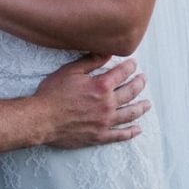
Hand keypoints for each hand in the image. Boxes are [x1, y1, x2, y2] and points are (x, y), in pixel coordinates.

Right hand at [35, 54, 150, 148]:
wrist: (42, 119)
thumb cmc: (53, 94)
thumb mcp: (70, 71)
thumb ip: (91, 62)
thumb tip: (108, 52)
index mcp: (101, 86)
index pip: (122, 73)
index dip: (130, 67)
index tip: (134, 64)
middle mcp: (107, 104)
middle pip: (130, 92)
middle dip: (139, 84)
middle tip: (144, 80)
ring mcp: (105, 122)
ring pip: (129, 114)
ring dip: (140, 108)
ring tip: (147, 104)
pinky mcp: (99, 136)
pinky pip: (119, 135)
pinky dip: (130, 132)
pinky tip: (137, 129)